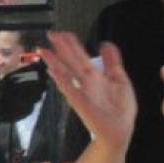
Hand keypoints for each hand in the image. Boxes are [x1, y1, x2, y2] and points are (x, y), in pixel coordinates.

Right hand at [41, 32, 135, 152]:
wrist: (120, 129)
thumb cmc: (120, 108)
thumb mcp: (120, 78)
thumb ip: (112, 61)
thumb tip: (105, 43)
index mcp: (95, 76)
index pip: (81, 56)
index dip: (72, 44)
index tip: (64, 33)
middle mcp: (85, 82)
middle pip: (72, 61)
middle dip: (62, 47)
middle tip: (51, 33)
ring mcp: (81, 91)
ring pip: (66, 72)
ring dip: (55, 61)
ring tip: (43, 49)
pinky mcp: (80, 102)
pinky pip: (69, 88)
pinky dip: (61, 79)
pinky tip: (53, 70)